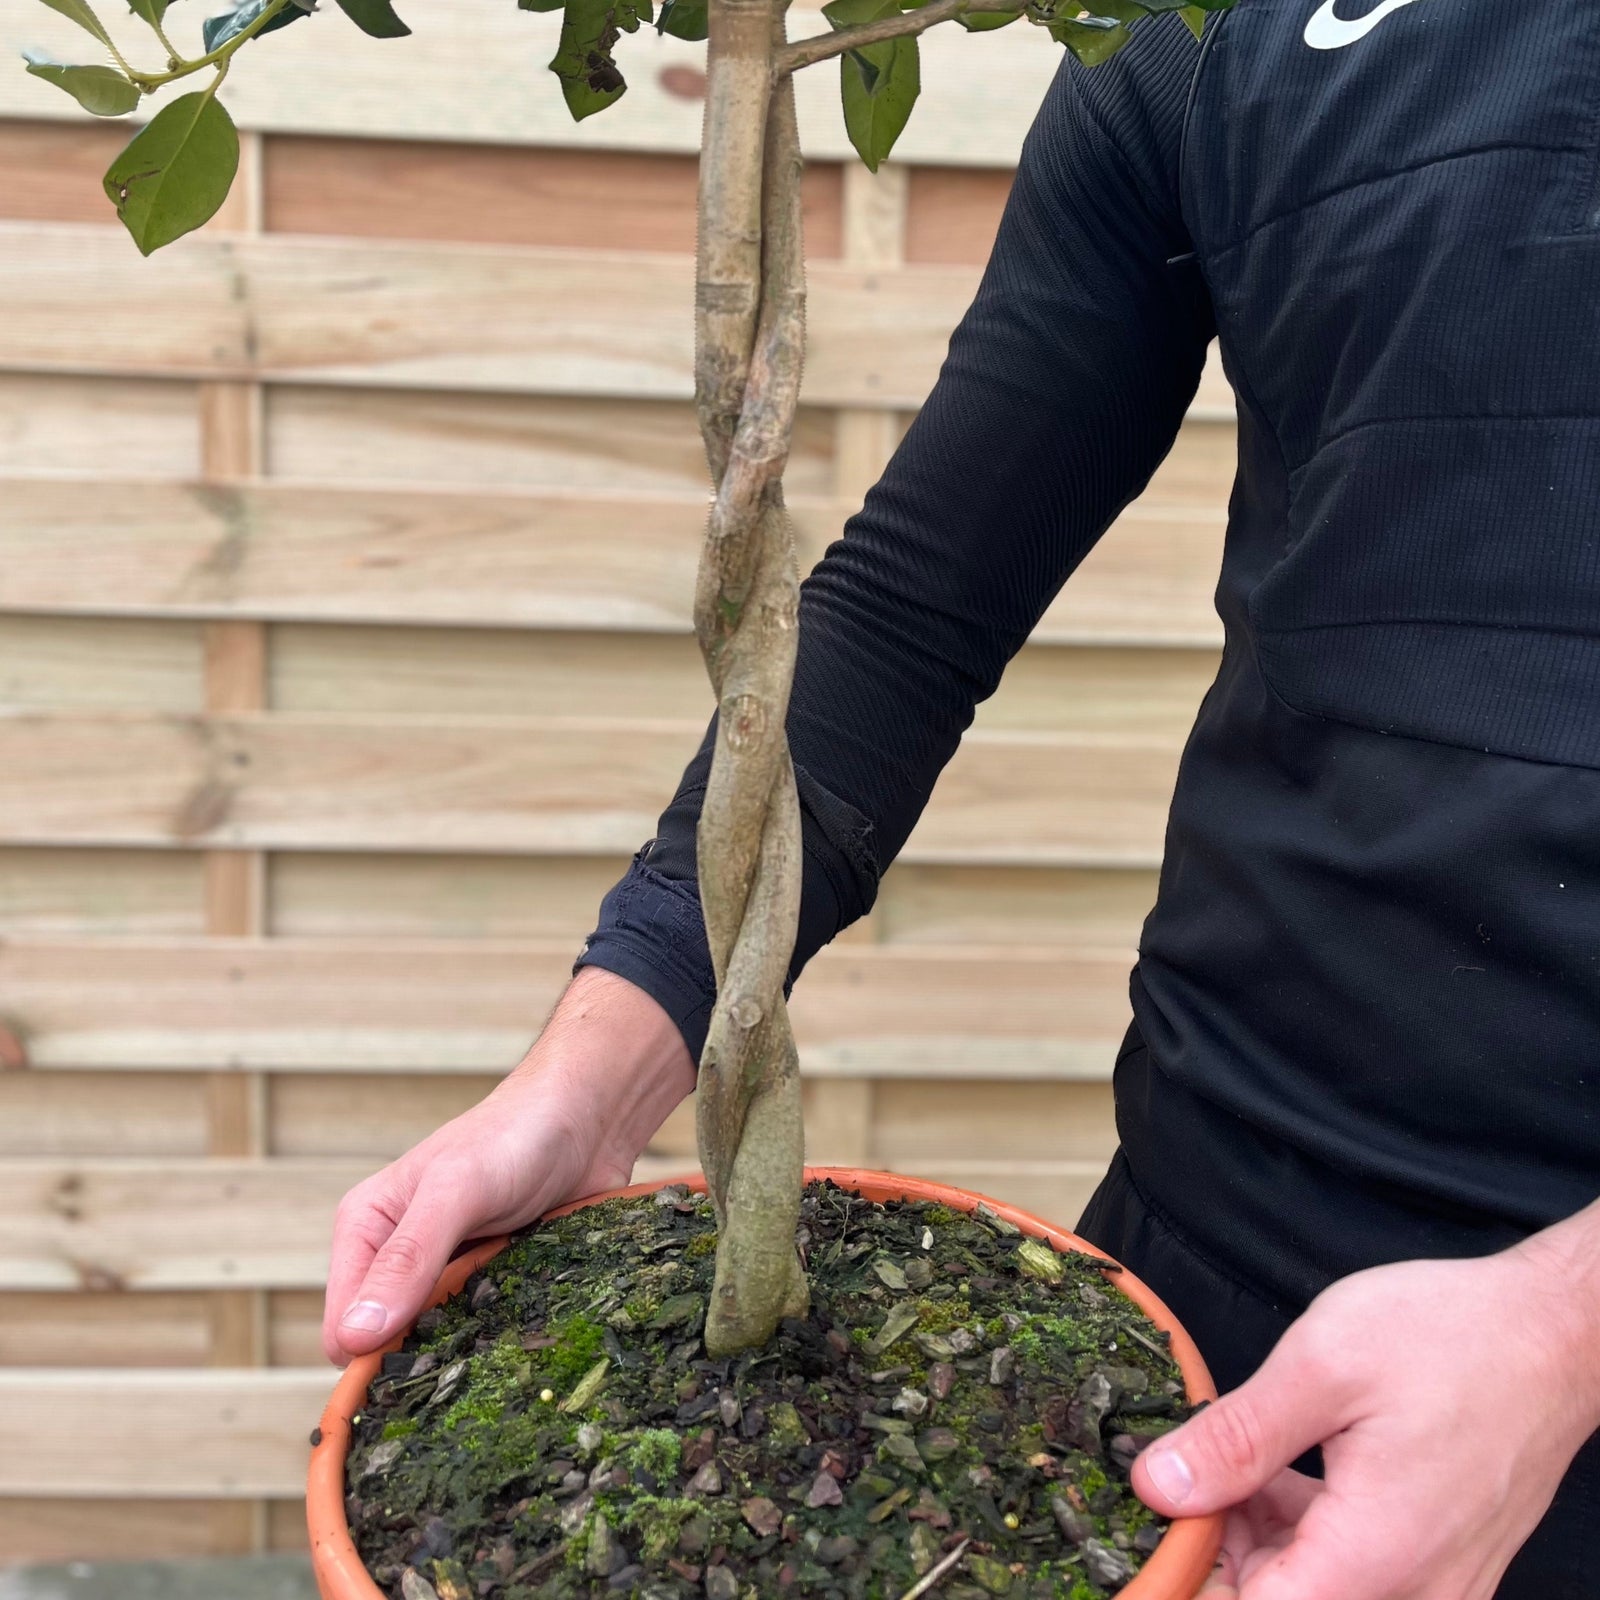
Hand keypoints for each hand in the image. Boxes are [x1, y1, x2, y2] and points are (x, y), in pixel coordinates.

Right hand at [321, 966, 694, 1365]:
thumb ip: (408, 1258)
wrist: (587, 1117)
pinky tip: (528, 1324)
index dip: (372, 1361)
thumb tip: (354, 1336)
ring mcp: (447, 1274)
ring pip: (438, 1348)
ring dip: (468, 1351)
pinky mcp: (492, 1283)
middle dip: (424, 1359)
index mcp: (366, 1230)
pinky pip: (484, 1335)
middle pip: (389, 1346)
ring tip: (506, 1331)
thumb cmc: (515, 1137)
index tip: (422, 1376)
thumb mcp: (456, 1191)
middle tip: (475, 1350)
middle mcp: (398, 1258)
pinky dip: (501, 1337)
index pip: (343, 1329)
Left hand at [1132, 1243, 1599, 1599]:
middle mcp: (1414, 1595)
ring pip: (1314, 1592)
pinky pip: (1354, 1576)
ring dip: (1257, 1541)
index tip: (1148, 1528)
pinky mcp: (1442, 1565)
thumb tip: (1157, 1487)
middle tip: (1182, 1474)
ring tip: (1229, 1459)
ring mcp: (1436, 1587)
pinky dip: (1302, 1532)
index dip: (1187, 1577)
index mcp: (1374, 1560)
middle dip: (1219, 1553)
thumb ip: (1235, 1439)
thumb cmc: (1450, 1338)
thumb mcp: (1320, 1369)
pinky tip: (1280, 1470)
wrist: (1555, 1334)